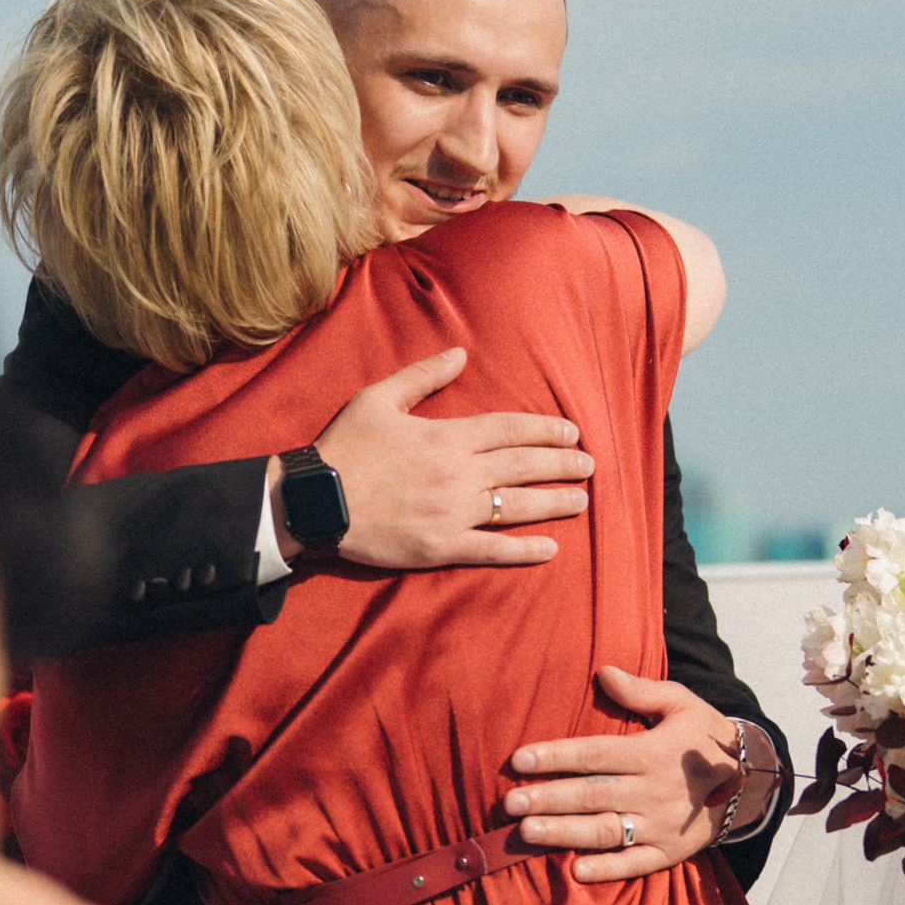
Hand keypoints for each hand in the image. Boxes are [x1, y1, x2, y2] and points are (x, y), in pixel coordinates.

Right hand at [297, 348, 593, 568]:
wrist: (314, 501)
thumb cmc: (344, 447)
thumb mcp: (378, 398)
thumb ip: (422, 376)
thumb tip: (460, 354)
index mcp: (447, 436)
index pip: (510, 430)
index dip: (545, 430)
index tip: (571, 432)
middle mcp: (458, 474)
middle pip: (523, 467)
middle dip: (562, 464)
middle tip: (590, 464)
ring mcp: (452, 513)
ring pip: (516, 507)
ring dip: (554, 503)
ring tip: (582, 500)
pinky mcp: (440, 546)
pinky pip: (491, 549)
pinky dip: (523, 550)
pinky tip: (550, 549)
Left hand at [504, 666, 748, 882]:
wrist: (751, 780)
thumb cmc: (704, 736)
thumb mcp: (682, 704)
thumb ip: (641, 692)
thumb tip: (604, 672)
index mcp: (653, 753)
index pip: (595, 754)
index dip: (556, 756)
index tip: (519, 759)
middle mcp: (654, 791)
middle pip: (593, 794)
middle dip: (548, 798)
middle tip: (509, 803)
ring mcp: (662, 825)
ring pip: (607, 830)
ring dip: (566, 833)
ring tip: (528, 833)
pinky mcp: (670, 852)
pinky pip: (636, 863)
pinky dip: (608, 868)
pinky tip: (576, 871)